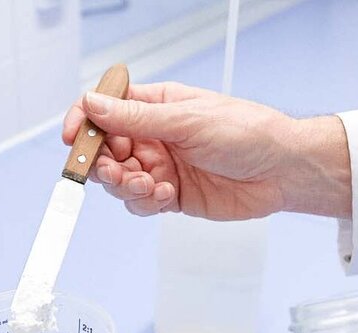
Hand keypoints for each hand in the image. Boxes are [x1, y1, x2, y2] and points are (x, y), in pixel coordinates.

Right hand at [61, 82, 350, 219]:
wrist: (283, 172)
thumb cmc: (248, 133)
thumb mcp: (188, 121)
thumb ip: (136, 119)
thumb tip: (93, 104)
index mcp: (156, 106)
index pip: (105, 108)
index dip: (85, 121)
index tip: (74, 139)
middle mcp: (154, 136)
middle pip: (105, 149)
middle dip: (103, 163)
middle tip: (115, 171)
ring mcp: (161, 167)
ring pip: (118, 180)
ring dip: (125, 185)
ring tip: (149, 186)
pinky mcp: (171, 196)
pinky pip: (139, 203)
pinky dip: (144, 203)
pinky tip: (165, 197)